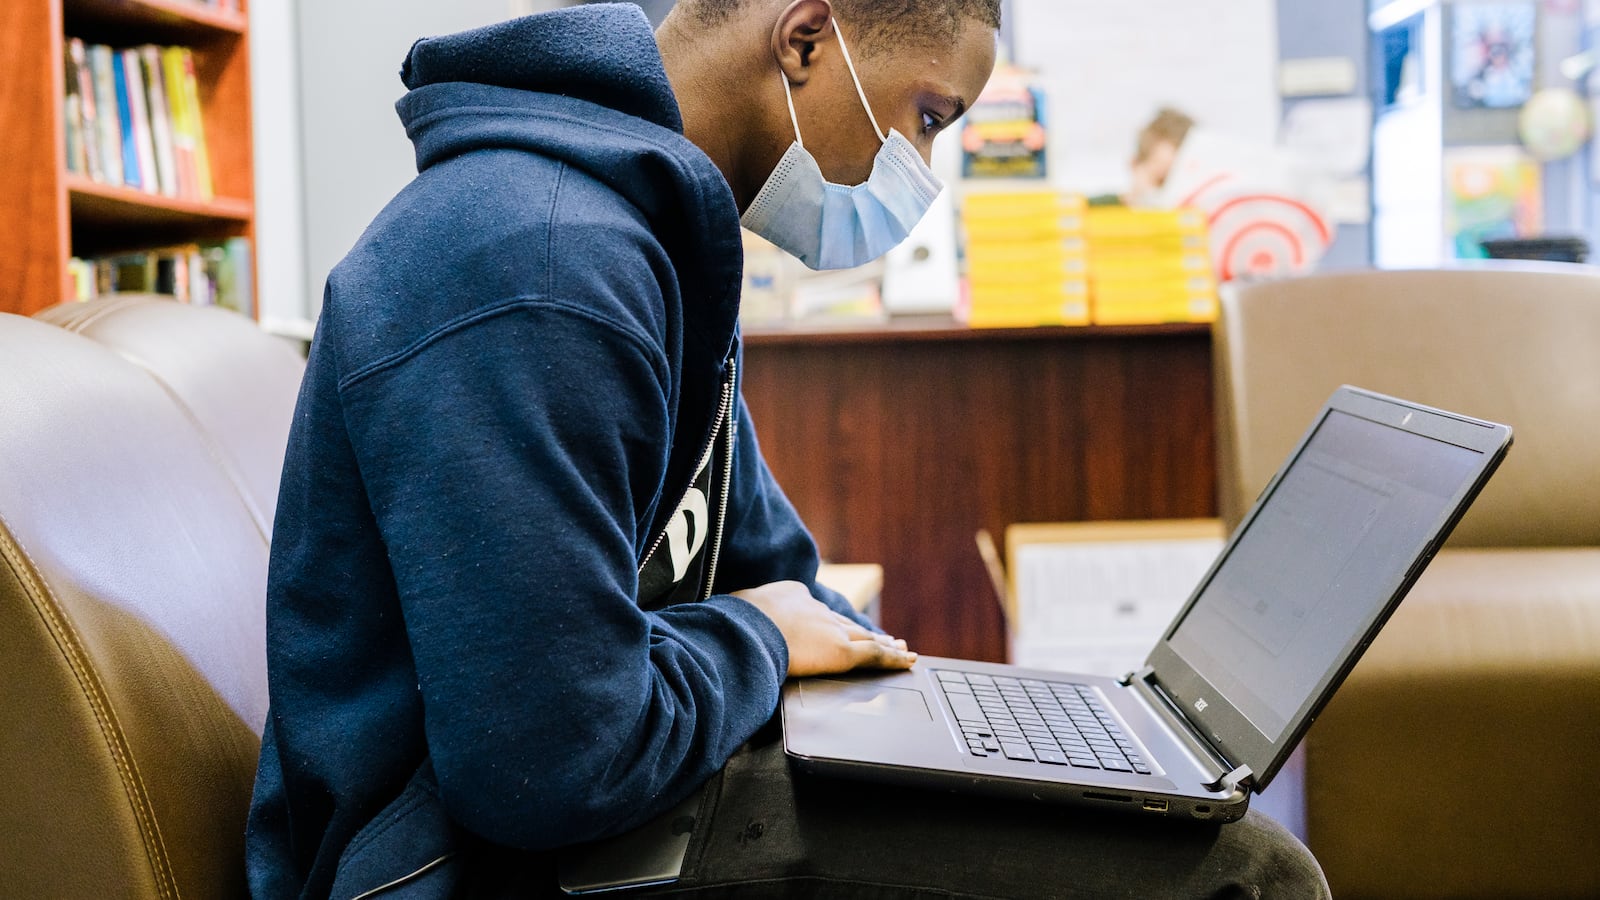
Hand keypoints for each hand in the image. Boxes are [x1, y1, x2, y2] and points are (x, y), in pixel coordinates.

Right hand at [732, 581, 916, 677]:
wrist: (745, 628)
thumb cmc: (730, 625)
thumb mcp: (732, 617)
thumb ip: (737, 623)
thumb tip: (720, 629)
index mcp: (790, 597)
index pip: (815, 613)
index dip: (828, 622)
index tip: (833, 626)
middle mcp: (816, 610)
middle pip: (845, 624)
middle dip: (863, 633)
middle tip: (883, 637)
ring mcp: (831, 630)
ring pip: (865, 639)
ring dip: (885, 645)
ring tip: (900, 648)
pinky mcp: (842, 652)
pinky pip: (874, 656)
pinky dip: (893, 659)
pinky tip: (908, 661)